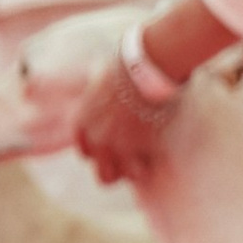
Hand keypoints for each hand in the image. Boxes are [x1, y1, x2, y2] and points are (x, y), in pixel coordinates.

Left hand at [73, 53, 170, 184]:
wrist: (147, 66)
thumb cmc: (126, 66)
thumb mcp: (100, 83)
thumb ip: (97, 102)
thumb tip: (101, 92)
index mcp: (83, 123)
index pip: (86, 152)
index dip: (100, 151)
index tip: (113, 145)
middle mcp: (98, 139)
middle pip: (103, 174)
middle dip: (117, 169)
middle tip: (132, 159)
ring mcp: (120, 147)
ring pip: (126, 176)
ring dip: (137, 169)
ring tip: (148, 159)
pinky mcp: (143, 148)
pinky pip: (148, 167)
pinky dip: (154, 162)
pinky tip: (159, 153)